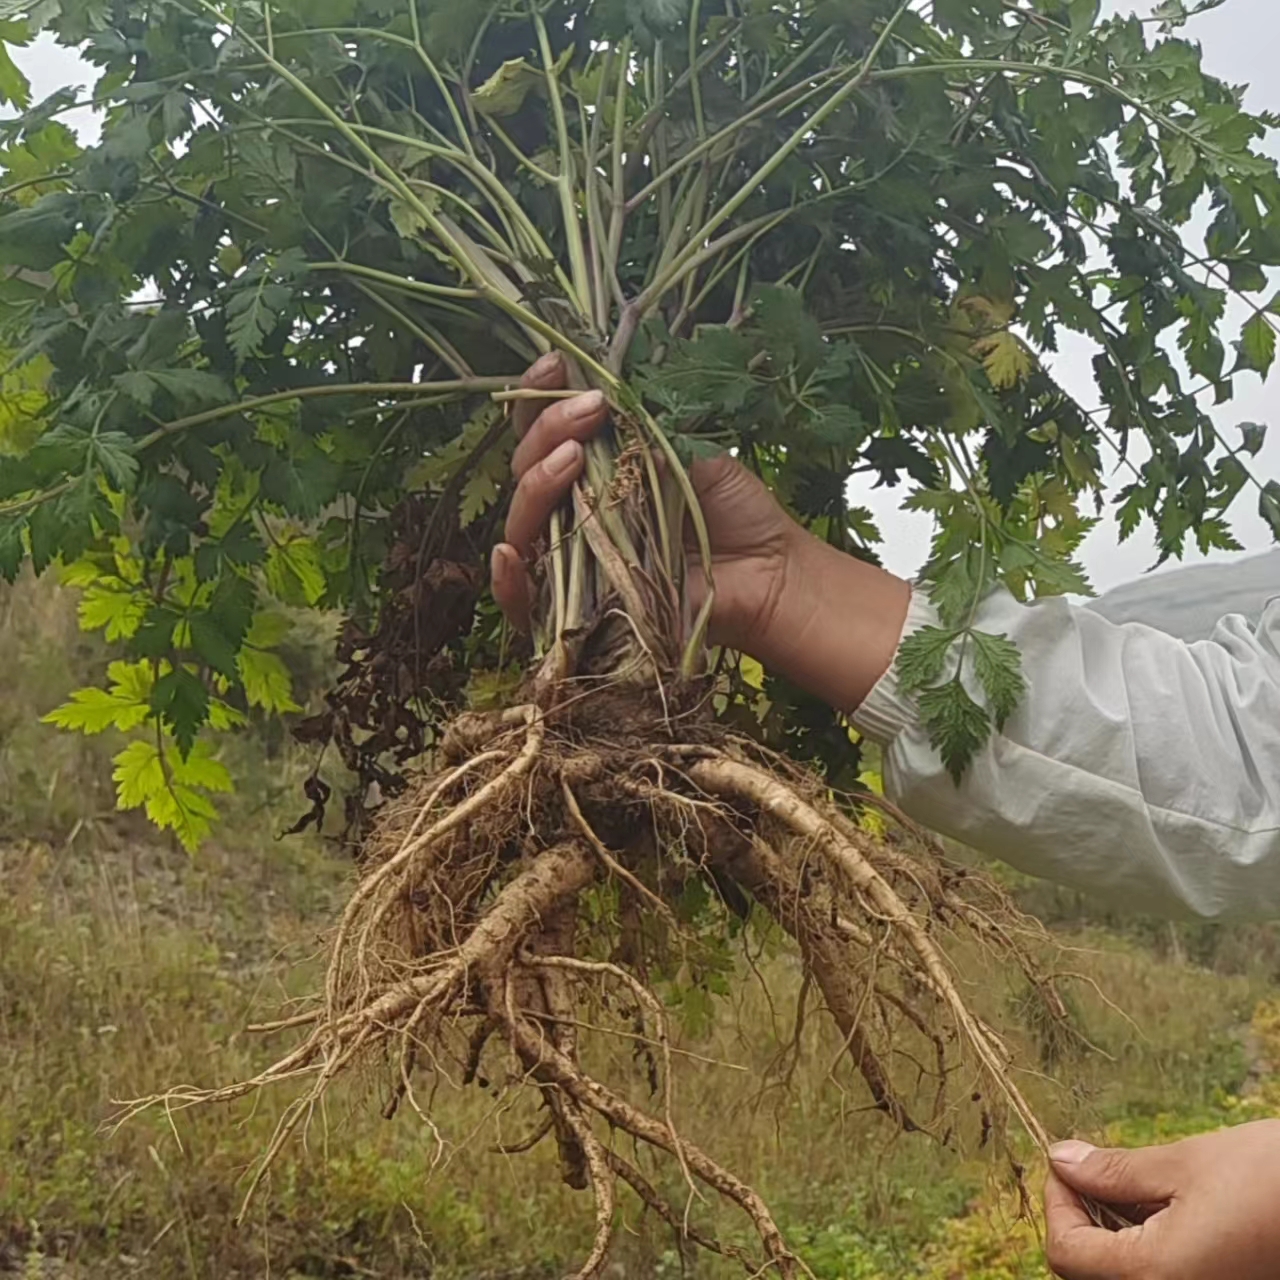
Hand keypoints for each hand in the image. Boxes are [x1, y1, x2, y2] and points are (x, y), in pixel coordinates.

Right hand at [490, 352, 911, 710]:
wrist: (769, 574)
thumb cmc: (732, 512)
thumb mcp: (686, 452)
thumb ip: (637, 429)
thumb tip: (593, 400)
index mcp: (591, 471)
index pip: (542, 432)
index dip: (538, 396)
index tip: (556, 363)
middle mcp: (570, 513)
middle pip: (524, 471)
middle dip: (547, 429)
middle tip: (589, 408)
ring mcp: (570, 562)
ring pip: (521, 525)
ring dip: (536, 484)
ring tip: (573, 455)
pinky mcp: (575, 614)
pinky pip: (523, 602)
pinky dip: (507, 580)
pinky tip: (509, 551)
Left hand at [1045, 1122, 1279, 1279]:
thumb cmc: (1273, 1180)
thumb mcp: (1184, 1165)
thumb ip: (1114, 1171)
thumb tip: (1062, 1161)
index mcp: (1155, 1278)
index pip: (1065, 1253)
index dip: (1057, 1202)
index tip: (1067, 1161)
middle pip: (1090, 1275)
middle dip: (1084, 1221)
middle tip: (1095, 1171)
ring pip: (1125, 1278)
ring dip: (1115, 1237)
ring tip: (1133, 1186)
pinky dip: (1150, 1252)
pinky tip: (1164, 1212)